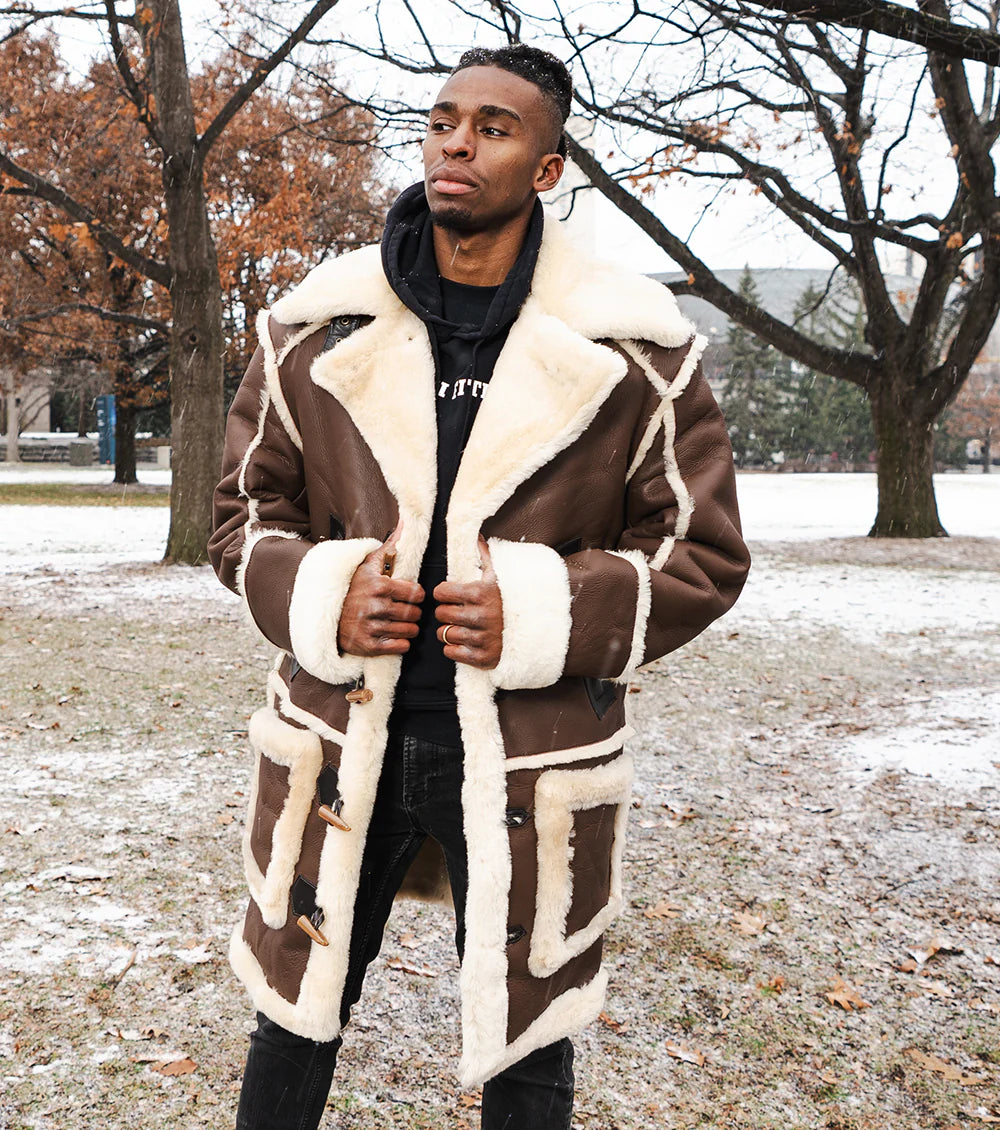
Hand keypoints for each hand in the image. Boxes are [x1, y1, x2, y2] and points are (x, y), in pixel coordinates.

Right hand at [338, 521, 424, 656]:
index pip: (416, 594)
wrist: (325, 613)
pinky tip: (393, 635)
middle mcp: (375, 607)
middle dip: (413, 613)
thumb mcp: (369, 564)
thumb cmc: (353, 587)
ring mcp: (371, 628)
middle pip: (414, 614)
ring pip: (409, 631)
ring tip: (399, 622)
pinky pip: (399, 647)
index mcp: (379, 586)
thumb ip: (391, 545)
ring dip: (408, 628)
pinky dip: (400, 643)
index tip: (410, 596)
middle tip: (406, 611)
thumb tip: (407, 521)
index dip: (416, 596)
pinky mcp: (367, 646)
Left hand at [434, 536, 502, 668]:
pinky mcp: (483, 657)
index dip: (443, 593)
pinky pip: (452, 652)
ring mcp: (482, 638)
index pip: (441, 592)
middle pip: (441, 613)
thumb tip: (476, 535)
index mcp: (480, 593)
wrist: (534, 629)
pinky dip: (452, 648)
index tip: (448, 595)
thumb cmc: (509, 600)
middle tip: (452, 611)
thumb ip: (484, 555)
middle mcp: (480, 616)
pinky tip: (461, 641)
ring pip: (444, 633)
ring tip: (456, 626)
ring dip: (447, 630)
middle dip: (444, 612)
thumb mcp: (499, 576)